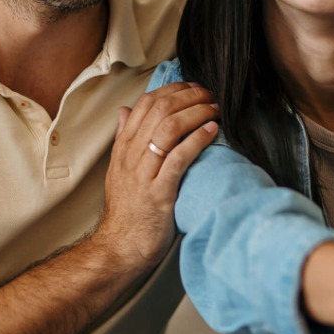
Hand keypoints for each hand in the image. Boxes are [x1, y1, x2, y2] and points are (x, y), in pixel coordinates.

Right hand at [97, 81, 218, 270]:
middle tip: (209, 94)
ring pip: (169, 128)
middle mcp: (132, 156)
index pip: (145, 104)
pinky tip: (212, 131)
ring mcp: (144, 174)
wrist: (120, 247)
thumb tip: (125, 111)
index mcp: (124, 148)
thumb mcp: (119, 169)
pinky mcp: (159, 193)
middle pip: (159, 110)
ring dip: (196, 113)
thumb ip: (124, 139)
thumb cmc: (128, 210)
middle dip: (188, 96)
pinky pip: (179, 158)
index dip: (171, 89)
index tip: (192, 86)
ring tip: (214, 109)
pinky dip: (197, 140)